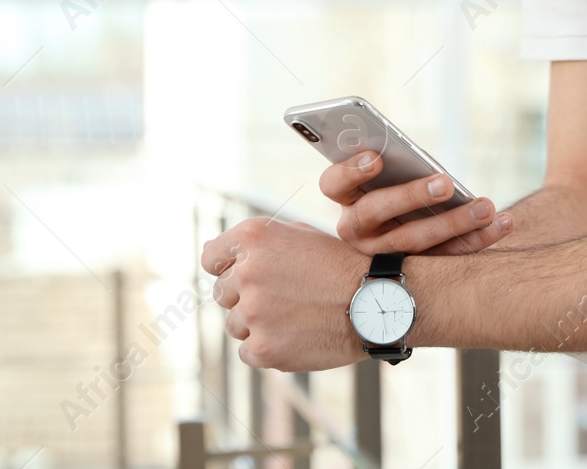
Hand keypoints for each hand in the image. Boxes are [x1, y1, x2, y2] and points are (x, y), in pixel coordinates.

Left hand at [202, 217, 368, 371]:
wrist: (375, 303)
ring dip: (258, 323)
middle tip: (283, 298)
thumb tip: (211, 252)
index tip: (241, 276)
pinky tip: (296, 335)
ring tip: (295, 317)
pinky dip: (267, 347)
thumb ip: (256, 244)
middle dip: (246, 296)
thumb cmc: (339, 266)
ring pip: (235, 324)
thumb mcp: (300, 236)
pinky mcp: (262, 348)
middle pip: (223, 293)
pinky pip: (247, 350)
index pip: (211, 256)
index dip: (225, 267)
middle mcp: (248, 272)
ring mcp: (253, 312)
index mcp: (255, 237)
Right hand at [320, 150, 514, 255]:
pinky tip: (504, 223)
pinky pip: (447, 257)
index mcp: (346, 198)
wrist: (402, 242)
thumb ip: (398, 164)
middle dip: (411, 196)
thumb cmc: (400, 187)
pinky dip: (478, 239)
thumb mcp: (392, 175)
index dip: (350, 171)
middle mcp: (358, 231)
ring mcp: (384, 255)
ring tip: (486, 207)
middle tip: (445, 183)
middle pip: (375, 212)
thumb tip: (419, 157)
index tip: (376, 158)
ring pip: (414, 241)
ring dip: (454, 223)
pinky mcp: (417, 273)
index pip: (333, 184)